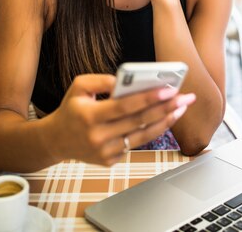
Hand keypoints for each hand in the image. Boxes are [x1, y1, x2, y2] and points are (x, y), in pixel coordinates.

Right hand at [47, 74, 195, 165]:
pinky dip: (151, 131)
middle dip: (166, 108)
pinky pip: (135, 144)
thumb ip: (100, 80)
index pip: (125, 107)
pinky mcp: (110, 161)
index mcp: (90, 116)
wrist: (56, 141)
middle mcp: (98, 137)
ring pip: (142, 136)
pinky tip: (164, 119)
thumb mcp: (79, 86)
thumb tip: (123, 80)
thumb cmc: (71, 108)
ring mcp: (105, 153)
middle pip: (139, 122)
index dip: (148, 98)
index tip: (169, 90)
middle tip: (185, 97)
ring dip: (165, 121)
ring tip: (181, 108)